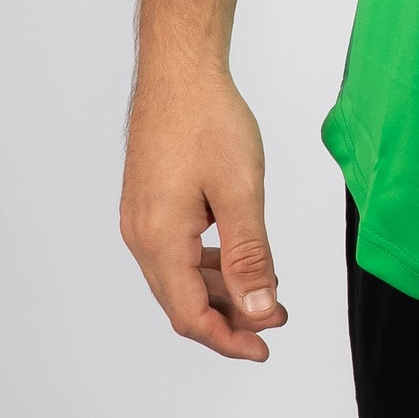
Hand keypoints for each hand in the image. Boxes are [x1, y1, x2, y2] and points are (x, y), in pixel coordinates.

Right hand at [120, 67, 287, 361]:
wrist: (179, 70)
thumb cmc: (208, 121)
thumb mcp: (241, 191)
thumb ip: (249, 255)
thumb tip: (259, 311)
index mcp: (159, 241)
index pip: (190, 316)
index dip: (229, 339)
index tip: (266, 347)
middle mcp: (142, 237)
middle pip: (182, 302)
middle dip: (230, 318)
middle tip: (276, 320)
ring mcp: (141, 219)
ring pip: (180, 277)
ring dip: (221, 291)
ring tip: (265, 292)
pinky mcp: (150, 203)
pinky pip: (177, 252)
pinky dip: (209, 265)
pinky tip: (237, 258)